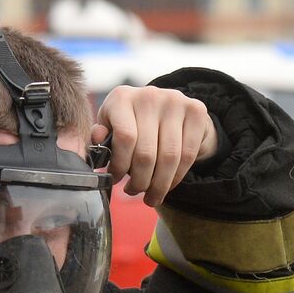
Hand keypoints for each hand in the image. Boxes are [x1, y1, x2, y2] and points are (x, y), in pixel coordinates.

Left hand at [93, 85, 217, 206]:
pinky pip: (188, 154)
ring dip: (159, 184)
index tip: (117, 180)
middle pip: (147, 152)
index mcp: (121, 98)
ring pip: (169, 157)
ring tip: (150, 197)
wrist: (164, 108)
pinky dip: (177, 176)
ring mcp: (176, 100)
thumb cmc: (128, 123)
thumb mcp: (109, 127)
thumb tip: (97, 139)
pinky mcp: (196, 110)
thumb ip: (100, 137)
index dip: (121, 166)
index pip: (125, 139)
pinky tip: (167, 185)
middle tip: (134, 193)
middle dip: (140, 181)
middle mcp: (149, 95)